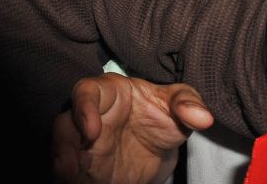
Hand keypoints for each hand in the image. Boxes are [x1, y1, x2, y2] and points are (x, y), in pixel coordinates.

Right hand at [51, 75, 212, 183]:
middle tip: (69, 166)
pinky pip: (70, 170)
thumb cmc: (160, 115)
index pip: (87, 92)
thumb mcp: (176, 106)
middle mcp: (89, 117)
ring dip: (63, 164)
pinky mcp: (83, 165)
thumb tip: (203, 117)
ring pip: (63, 150)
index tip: (91, 130)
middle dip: (64, 144)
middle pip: (65, 124)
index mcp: (107, 93)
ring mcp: (83, 143)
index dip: (84, 108)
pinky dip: (71, 176)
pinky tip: (76, 181)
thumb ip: (187, 104)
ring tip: (70, 177)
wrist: (156, 149)